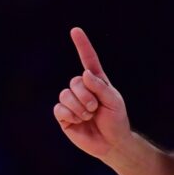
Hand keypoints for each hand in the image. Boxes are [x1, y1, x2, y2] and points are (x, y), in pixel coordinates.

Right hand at [53, 27, 130, 159]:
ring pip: (65, 95)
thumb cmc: (116, 120)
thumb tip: (84, 74)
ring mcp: (71, 101)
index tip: (75, 31)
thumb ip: (100, 87)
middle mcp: (81, 89)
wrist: (111, 143)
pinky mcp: (63, 115)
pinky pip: (59, 108)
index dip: (82, 45)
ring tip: (88, 116)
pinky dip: (70, 115)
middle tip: (96, 108)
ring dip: (79, 107)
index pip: (88, 60)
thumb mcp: (114, 101)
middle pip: (75, 82)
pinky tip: (77, 121)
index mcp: (95, 82)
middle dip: (86, 96)